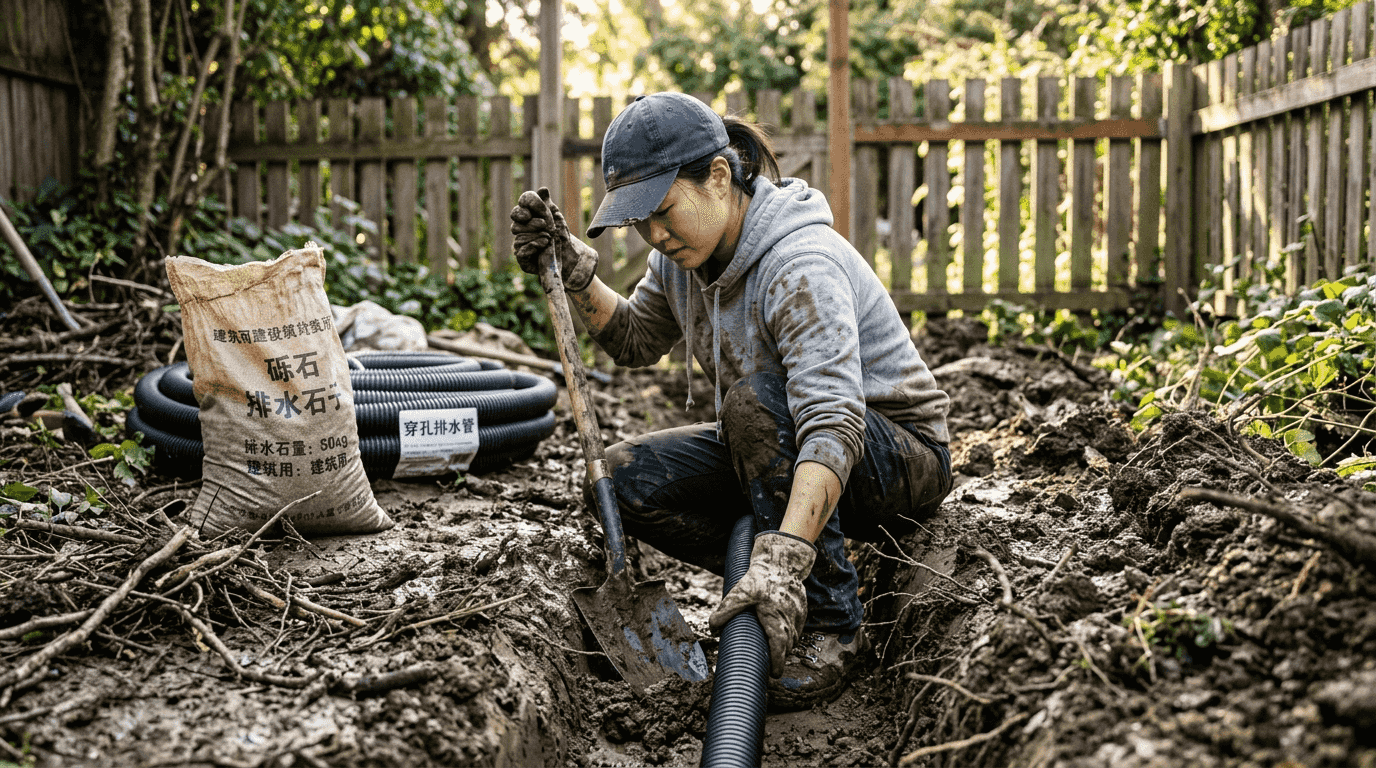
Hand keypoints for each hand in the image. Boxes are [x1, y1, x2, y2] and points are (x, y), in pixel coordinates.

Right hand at [510, 187, 597, 290]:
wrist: (568, 255)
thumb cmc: (559, 234)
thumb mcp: (556, 217)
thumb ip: (548, 204)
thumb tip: (543, 190)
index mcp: (528, 213)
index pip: (524, 201)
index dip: (531, 202)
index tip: (542, 207)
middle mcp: (521, 226)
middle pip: (516, 219)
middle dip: (532, 222)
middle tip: (545, 225)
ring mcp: (519, 241)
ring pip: (518, 234)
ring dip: (536, 235)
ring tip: (548, 238)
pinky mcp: (521, 257)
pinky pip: (520, 250)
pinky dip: (533, 246)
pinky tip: (544, 245)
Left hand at [708, 530, 815, 677]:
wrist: (781, 560)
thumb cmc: (760, 578)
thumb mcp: (739, 593)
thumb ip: (725, 611)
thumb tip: (712, 629)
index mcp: (776, 620)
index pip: (779, 648)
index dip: (777, 663)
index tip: (774, 674)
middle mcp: (790, 619)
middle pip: (788, 646)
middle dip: (781, 656)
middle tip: (772, 665)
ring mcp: (799, 613)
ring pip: (794, 636)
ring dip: (786, 645)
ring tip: (776, 650)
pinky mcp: (803, 607)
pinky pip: (799, 626)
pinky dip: (792, 632)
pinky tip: (784, 632)